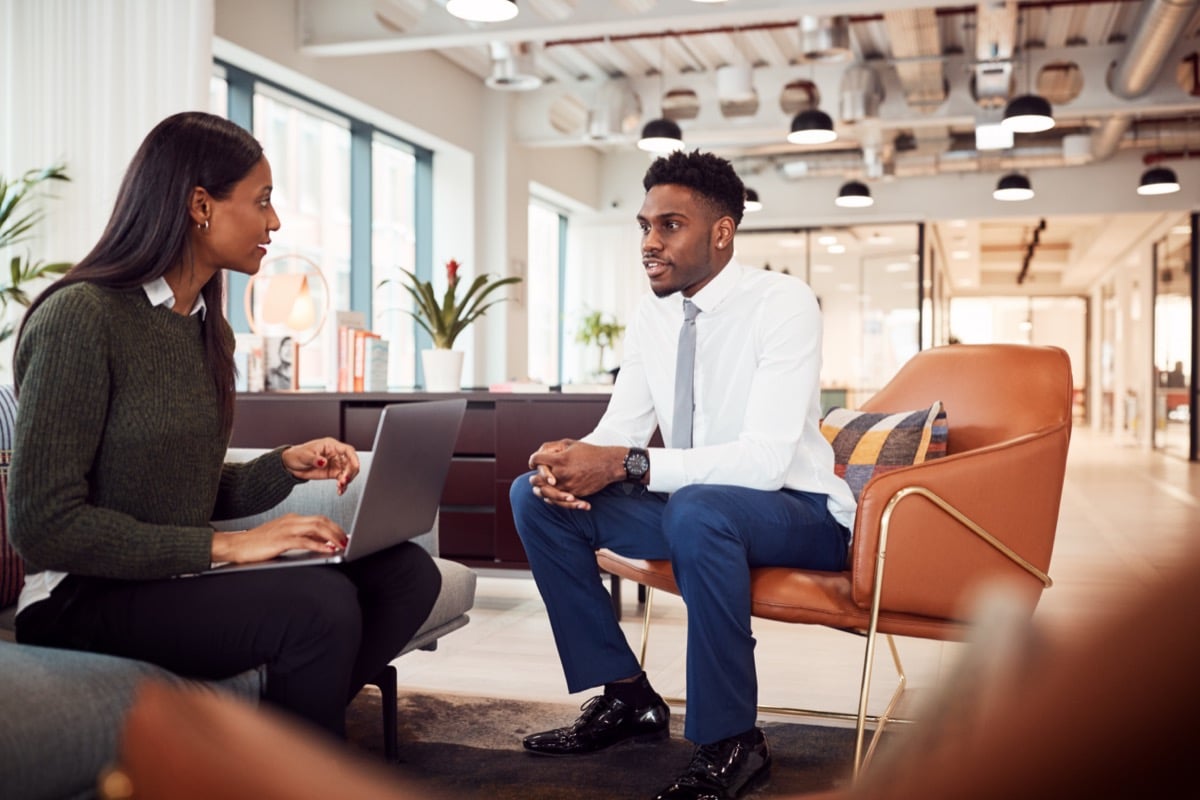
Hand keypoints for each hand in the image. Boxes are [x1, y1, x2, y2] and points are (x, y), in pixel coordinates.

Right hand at [211, 513, 348, 564]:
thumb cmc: (258, 544)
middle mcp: (291, 520)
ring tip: (342, 545)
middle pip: (321, 521)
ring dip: (332, 536)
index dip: (335, 527)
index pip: (319, 519)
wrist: (236, 545)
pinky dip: (319, 545)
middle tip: (347, 541)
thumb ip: (302, 538)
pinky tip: (327, 550)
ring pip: (316, 527)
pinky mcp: (280, 540)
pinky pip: (304, 540)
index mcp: (292, 519)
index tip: (344, 536)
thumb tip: (323, 544)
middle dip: (337, 530)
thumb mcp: (284, 538)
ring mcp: (286, 529)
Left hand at [282, 438, 359, 494]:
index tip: (355, 466)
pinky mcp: (332, 473)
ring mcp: (335, 464)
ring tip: (341, 486)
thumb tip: (324, 462)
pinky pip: (342, 479)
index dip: (353, 458)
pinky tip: (340, 490)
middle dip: (350, 472)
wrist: (291, 465)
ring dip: (347, 480)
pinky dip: (342, 486)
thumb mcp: (305, 456)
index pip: (347, 450)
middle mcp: (335, 455)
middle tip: (344, 480)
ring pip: (347, 472)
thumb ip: (315, 459)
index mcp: (330, 446)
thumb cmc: (297, 455)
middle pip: (350, 462)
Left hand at [528, 440, 624, 509]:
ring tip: (536, 490)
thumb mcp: (570, 443)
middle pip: (537, 480)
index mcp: (559, 459)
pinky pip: (559, 500)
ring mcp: (567, 485)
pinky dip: (552, 499)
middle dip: (533, 478)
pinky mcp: (574, 494)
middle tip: (532, 478)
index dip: (532, 461)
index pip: (536, 460)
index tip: (532, 463)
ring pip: (546, 493)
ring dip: (540, 491)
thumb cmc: (589, 452)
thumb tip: (540, 453)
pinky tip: (548, 497)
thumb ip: (553, 447)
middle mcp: (561, 473)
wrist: (608, 465)